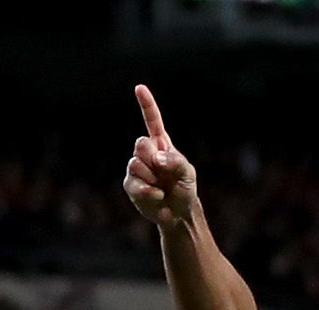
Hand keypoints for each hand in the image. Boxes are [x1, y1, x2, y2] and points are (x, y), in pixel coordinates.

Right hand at [124, 85, 197, 230]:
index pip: (152, 121)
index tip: (139, 88)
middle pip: (139, 143)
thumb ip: (175, 161)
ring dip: (152, 178)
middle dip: (151, 157)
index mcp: (161, 144)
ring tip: (161, 187)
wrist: (177, 212)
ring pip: (135, 164)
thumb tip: (156, 159)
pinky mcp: (130, 185)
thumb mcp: (187, 172)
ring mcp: (136, 169)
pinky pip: (134, 183)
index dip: (146, 104)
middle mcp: (146, 153)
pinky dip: (148, 191)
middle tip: (162, 170)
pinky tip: (157, 196)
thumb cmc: (184, 187)